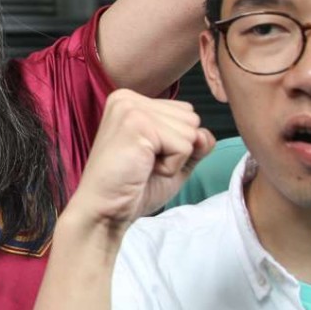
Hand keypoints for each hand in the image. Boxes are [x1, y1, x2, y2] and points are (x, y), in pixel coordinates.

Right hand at [64, 89, 215, 238]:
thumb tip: (205, 134)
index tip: (145, 156)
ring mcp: (131, 109)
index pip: (185, 112)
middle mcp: (128, 98)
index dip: (176, 143)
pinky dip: (170, 166)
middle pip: (191, 119)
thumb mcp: (173, 160)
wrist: (105, 211)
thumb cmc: (132, 187)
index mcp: (132, 102)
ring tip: (142, 166)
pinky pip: (183, 146)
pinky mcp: (137, 124)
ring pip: (190, 131)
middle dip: (177, 149)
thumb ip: (195, 143)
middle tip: (143, 163)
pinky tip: (143, 169)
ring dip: (173, 158)